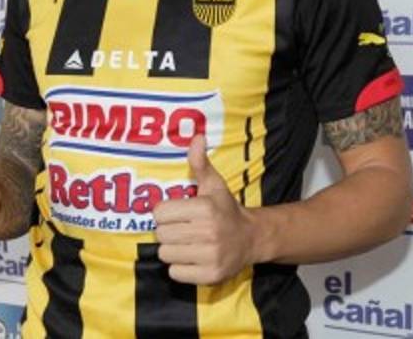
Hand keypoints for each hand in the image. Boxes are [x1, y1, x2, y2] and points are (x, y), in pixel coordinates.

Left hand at [153, 134, 256, 284]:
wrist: (253, 238)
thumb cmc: (226, 210)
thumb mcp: (214, 185)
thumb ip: (200, 163)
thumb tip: (196, 137)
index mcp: (205, 208)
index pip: (159, 213)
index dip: (166, 214)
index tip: (178, 214)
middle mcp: (208, 232)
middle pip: (161, 235)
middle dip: (169, 232)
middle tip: (184, 229)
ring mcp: (210, 256)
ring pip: (166, 255)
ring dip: (174, 250)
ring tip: (188, 244)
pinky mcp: (210, 275)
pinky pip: (175, 273)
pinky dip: (180, 268)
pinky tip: (194, 258)